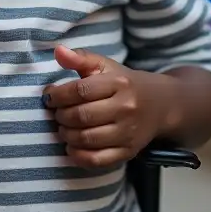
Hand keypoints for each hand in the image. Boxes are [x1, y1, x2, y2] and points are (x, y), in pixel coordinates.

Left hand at [44, 46, 171, 167]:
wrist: (161, 104)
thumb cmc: (124, 83)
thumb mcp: (105, 66)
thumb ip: (80, 58)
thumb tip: (58, 51)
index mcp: (119, 83)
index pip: (80, 90)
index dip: (58, 95)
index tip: (49, 96)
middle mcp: (126, 108)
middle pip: (81, 116)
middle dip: (60, 115)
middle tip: (56, 113)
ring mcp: (128, 132)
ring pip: (86, 139)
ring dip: (66, 134)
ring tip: (64, 127)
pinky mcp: (128, 152)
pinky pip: (97, 160)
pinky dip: (78, 156)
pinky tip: (72, 145)